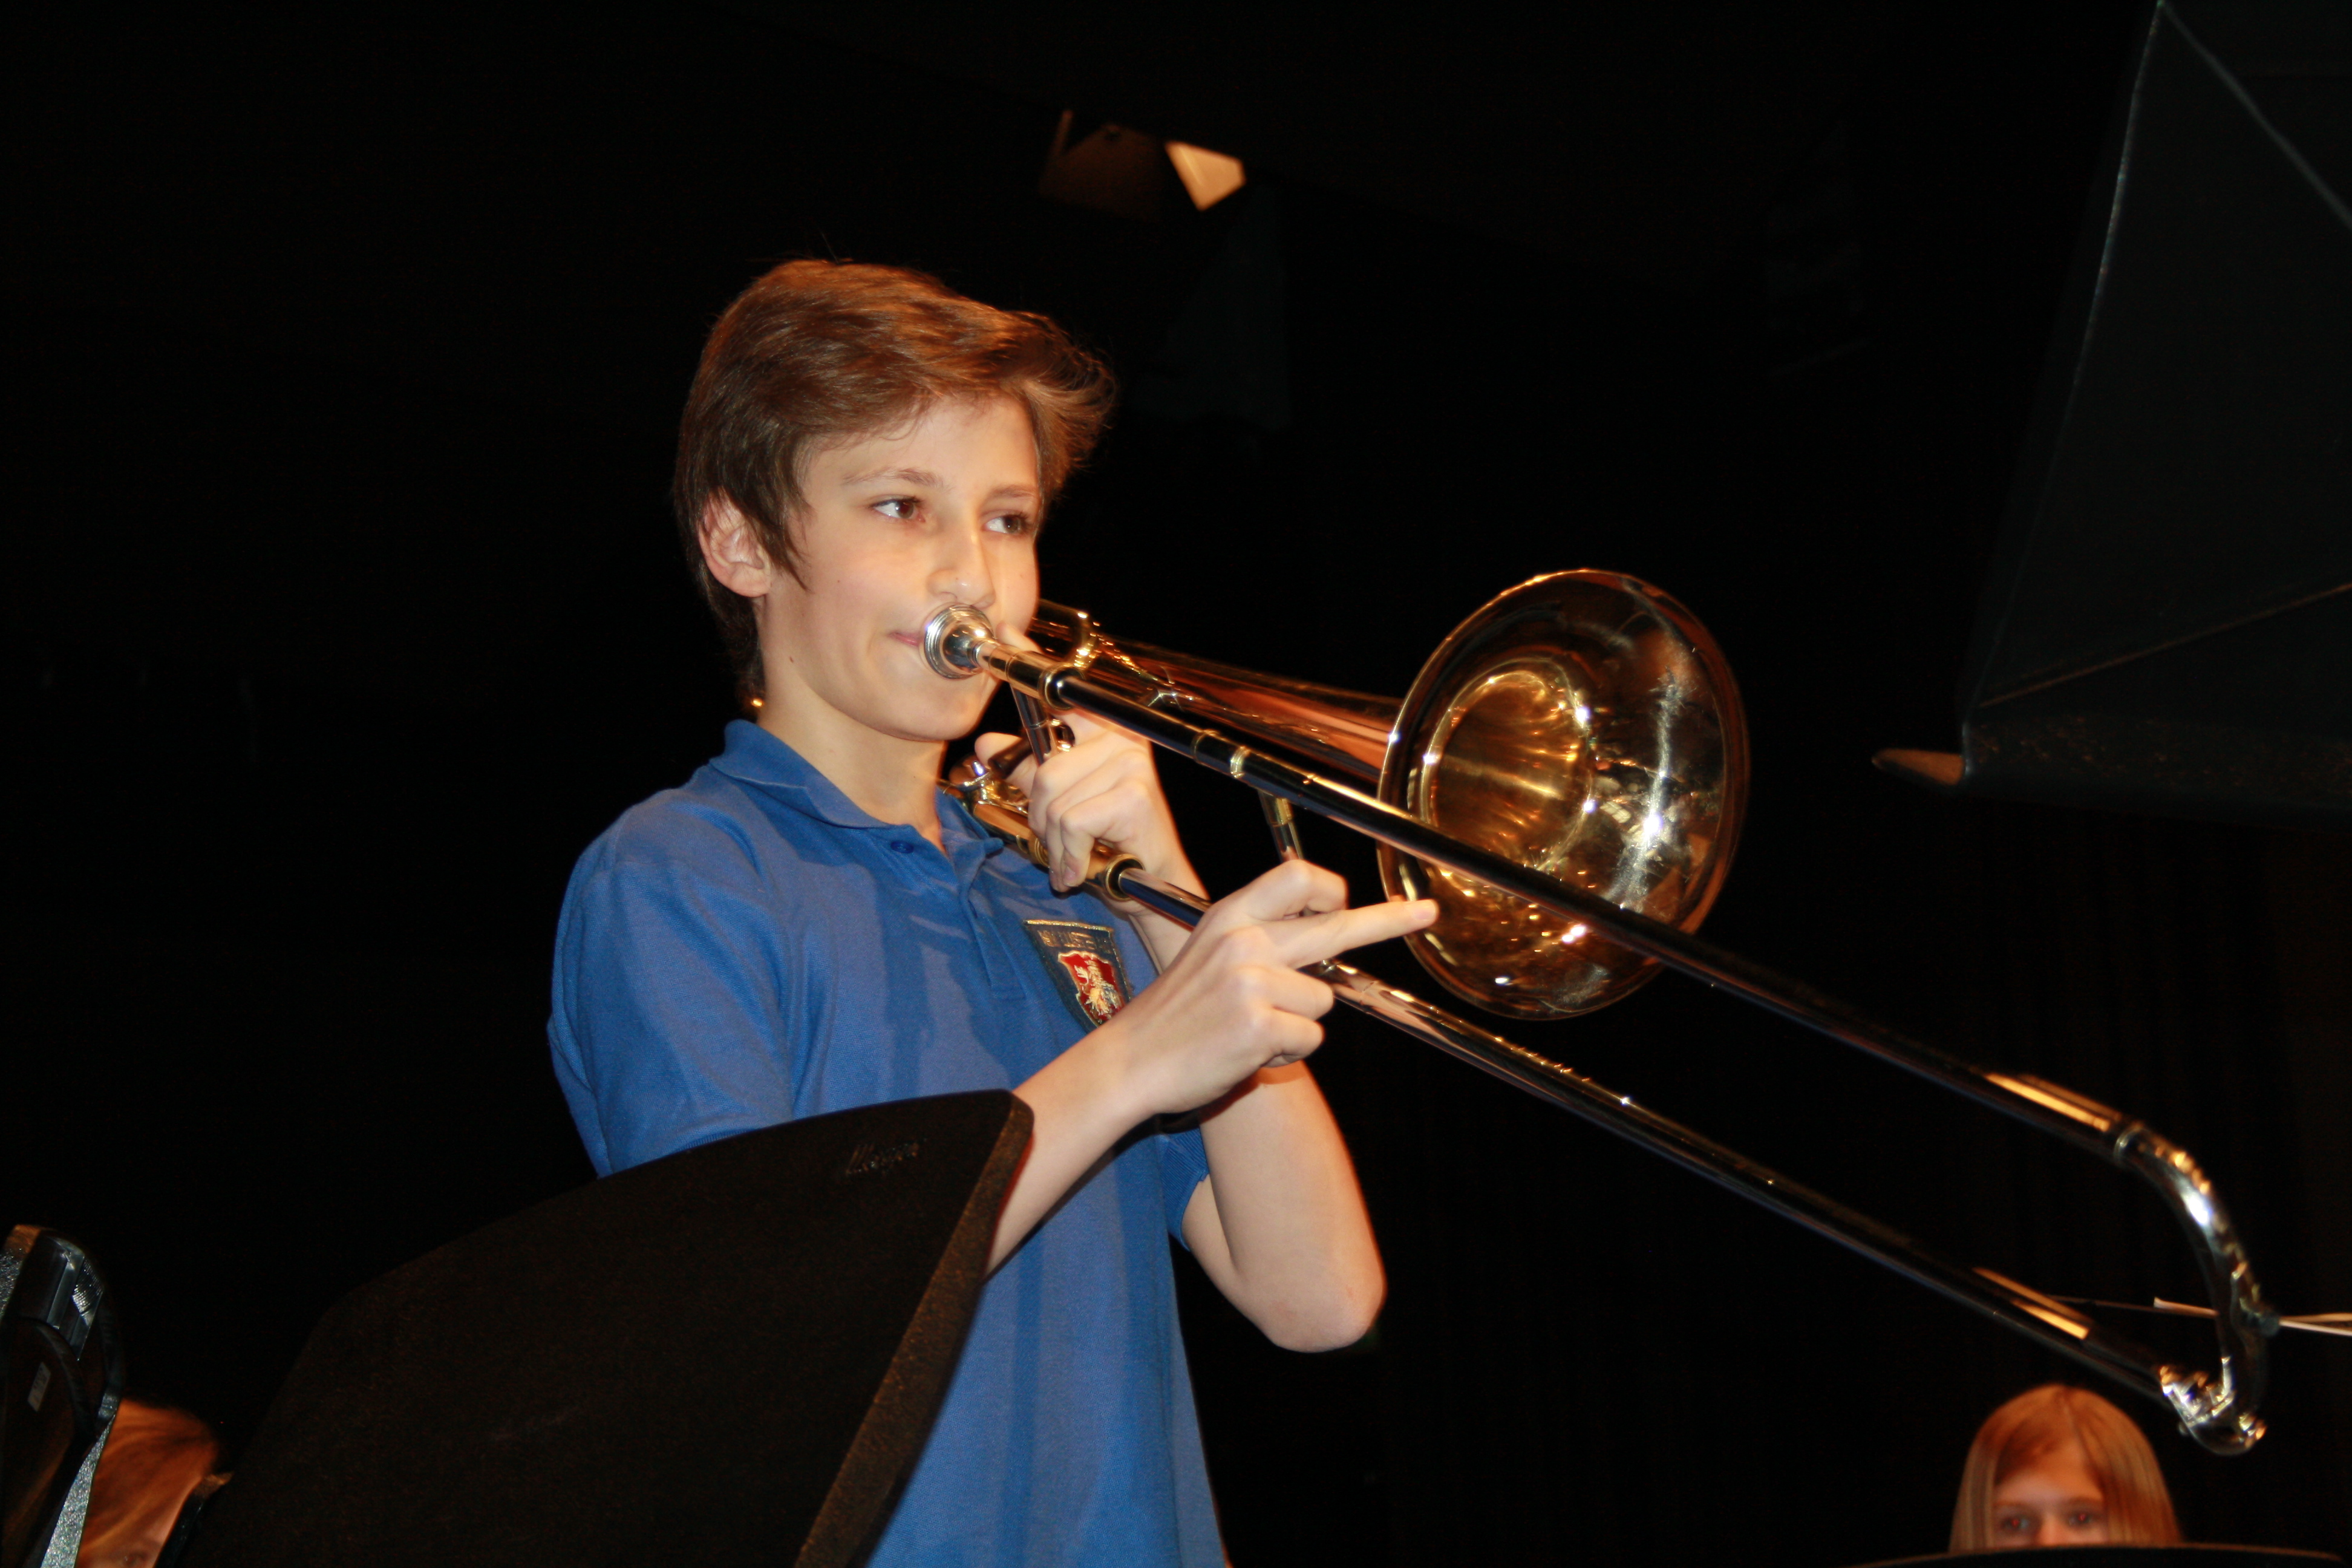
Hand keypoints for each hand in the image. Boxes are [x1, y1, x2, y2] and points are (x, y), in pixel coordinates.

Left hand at [975, 713, 1188, 894]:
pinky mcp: (1134, 797)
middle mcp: (1122, 739)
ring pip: (1057, 805)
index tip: (1027, 705)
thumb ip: (1027, 771)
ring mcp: (1131, 765)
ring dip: (1057, 846)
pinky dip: (1071, 855)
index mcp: (1104, 730)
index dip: (1036, 722)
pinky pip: (1073, 824)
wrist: (1152, 881)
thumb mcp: (1062, 800)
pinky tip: (1081, 869)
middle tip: (1058, 844)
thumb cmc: (1111, 839)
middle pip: (1046, 775)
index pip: (1058, 711)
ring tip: (1073, 859)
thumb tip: (986, 744)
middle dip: (1042, 820)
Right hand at [1091, 858, 1435, 1117]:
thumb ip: (1257, 938)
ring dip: (1298, 1023)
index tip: (1352, 899)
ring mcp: (1253, 982)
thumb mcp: (1207, 953)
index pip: (1295, 877)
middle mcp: (1244, 940)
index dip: (1331, 889)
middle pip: (1335, 927)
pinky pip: (1310, 1040)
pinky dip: (1288, 1052)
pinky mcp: (1261, 1026)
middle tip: (1425, 912)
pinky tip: (1248, 1050)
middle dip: (1388, 920)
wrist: (1133, 1061)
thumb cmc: (1176, 1015)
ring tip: (1249, 1029)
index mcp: (1230, 916)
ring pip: (1322, 1002)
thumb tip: (1321, 931)